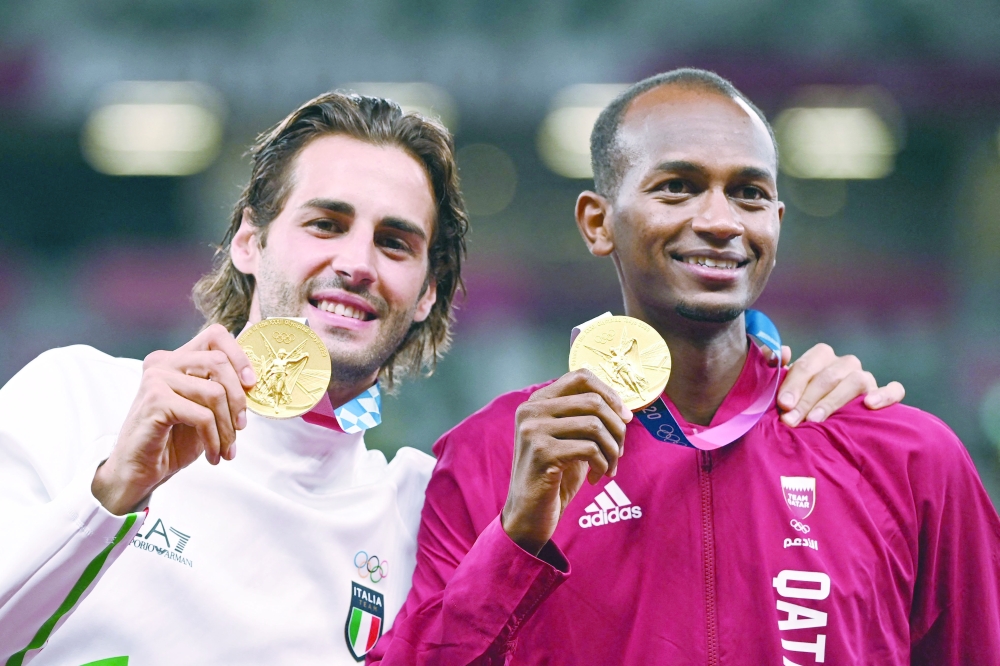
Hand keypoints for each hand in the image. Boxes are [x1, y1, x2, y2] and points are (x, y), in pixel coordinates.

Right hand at [92, 324, 256, 514]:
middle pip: (218, 361)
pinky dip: (214, 439)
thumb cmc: (174, 439)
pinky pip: (202, 416)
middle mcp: (163, 362)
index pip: (215, 335)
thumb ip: (223, 387)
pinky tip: (213, 454)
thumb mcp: (205, 408)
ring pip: (214, 392)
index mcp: (177, 358)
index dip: (240, 356)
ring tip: (227, 449)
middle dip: (238, 398)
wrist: (139, 470)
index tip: (251, 384)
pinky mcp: (155, 401)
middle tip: (241, 427)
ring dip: (227, 427)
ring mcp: (156, 379)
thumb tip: (253, 369)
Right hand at [501, 369, 631, 555]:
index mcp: (537, 401)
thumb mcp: (570, 439)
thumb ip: (586, 417)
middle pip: (594, 401)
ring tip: (609, 468)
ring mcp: (533, 430)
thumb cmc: (555, 476)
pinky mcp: (541, 452)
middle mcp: (531, 410)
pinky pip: (590, 449)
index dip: (610, 394)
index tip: (625, 418)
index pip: (581, 377)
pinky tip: (597, 478)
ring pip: (595, 425)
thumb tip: (623, 407)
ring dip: (612, 450)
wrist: (529, 514)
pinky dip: (603, 465)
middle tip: (619, 452)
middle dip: (617, 428)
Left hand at [762, 343, 904, 426]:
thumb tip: (780, 352)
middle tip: (792, 419)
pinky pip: (894, 389)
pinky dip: (885, 395)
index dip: (794, 383)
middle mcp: (845, 364)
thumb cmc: (800, 401)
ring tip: (817, 419)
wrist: (823, 419)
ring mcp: (866, 377)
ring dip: (834, 400)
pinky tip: (869, 404)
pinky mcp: (885, 393)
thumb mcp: (785, 387)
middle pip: (829, 375)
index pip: (808, 365)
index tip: (783, 404)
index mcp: (821, 357)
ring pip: (856, 380)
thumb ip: (777, 368)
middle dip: (807, 399)